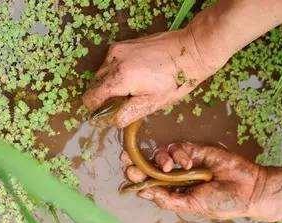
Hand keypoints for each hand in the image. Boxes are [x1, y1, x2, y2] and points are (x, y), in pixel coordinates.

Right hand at [83, 28, 224, 127]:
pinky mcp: (125, 43)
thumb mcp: (152, 103)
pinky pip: (111, 61)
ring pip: (102, 72)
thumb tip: (111, 121)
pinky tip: (134, 76)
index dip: (95, 108)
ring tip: (131, 89)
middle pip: (95, 84)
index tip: (104, 114)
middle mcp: (113, 60)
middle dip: (103, 96)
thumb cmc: (175, 81)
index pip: (91, 96)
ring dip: (109, 83)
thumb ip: (128, 113)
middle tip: (123, 103)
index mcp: (119, 78)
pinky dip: (116, 71)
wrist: (190, 51)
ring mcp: (118, 49)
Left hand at [121, 142, 267, 218]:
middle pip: (150, 166)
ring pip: (162, 154)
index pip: (150, 184)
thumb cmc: (221, 202)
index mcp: (175, 192)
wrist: (248, 188)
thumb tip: (144, 192)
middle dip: (138, 163)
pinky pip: (178, 147)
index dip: (137, 178)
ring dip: (160, 159)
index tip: (128, 174)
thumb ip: (169, 199)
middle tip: (127, 160)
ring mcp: (186, 162)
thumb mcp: (192, 205)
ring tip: (169, 167)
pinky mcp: (196, 150)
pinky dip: (179, 153)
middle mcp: (177, 177)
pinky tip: (188, 162)